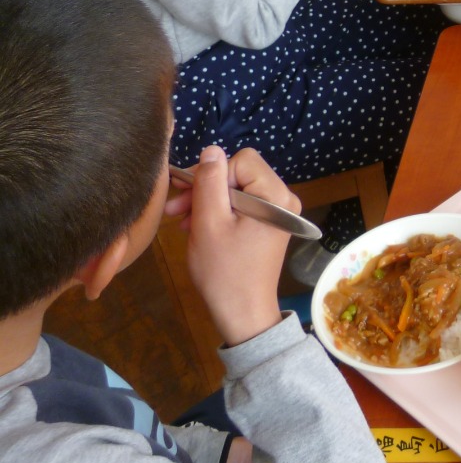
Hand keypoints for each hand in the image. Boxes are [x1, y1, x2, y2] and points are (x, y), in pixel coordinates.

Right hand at [165, 146, 295, 347]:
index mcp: (276, 195)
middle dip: (205, 188)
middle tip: (175, 209)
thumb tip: (211, 149)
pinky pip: (242, 205)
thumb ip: (209, 183)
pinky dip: (219, 212)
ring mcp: (278, 212)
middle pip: (239, 173)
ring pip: (236, 189)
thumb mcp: (209, 223)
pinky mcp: (269, 224)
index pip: (241, 160)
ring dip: (207, 201)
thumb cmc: (224, 271)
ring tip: (181, 221)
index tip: (189, 195)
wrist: (242, 312)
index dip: (212, 174)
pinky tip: (196, 226)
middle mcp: (284, 199)